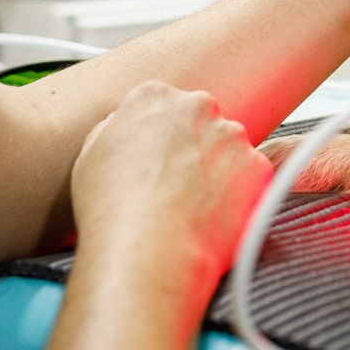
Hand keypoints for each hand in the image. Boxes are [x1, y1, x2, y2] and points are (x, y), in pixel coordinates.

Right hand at [70, 83, 271, 266]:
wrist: (148, 252)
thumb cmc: (113, 210)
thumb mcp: (92, 155)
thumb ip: (118, 129)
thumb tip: (131, 130)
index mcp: (153, 97)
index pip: (163, 105)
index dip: (160, 137)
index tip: (158, 160)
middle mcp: (197, 106)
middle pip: (200, 122)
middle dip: (194, 148)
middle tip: (176, 185)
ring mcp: (231, 135)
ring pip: (228, 149)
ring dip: (218, 171)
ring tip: (193, 207)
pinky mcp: (257, 165)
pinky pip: (251, 177)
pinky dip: (239, 195)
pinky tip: (212, 216)